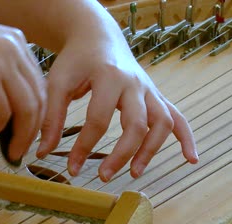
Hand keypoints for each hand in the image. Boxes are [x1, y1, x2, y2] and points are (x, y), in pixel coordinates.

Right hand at [0, 9, 46, 161]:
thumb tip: (5, 109)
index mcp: (15, 40)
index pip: (38, 84)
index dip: (36, 112)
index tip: (26, 131)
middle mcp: (15, 48)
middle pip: (38, 98)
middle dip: (32, 129)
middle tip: (20, 149)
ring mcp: (2, 62)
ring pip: (27, 109)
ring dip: (20, 136)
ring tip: (10, 151)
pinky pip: (2, 113)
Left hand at [36, 16, 197, 181]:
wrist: (97, 38)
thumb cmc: (75, 60)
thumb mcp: (57, 83)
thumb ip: (51, 117)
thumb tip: (42, 152)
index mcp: (108, 77)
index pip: (98, 120)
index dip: (83, 148)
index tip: (72, 168)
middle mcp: (134, 83)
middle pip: (136, 125)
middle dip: (121, 155)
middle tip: (103, 177)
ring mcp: (149, 89)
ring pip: (161, 123)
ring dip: (151, 151)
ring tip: (134, 173)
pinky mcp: (155, 95)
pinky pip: (177, 116)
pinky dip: (185, 137)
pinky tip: (189, 158)